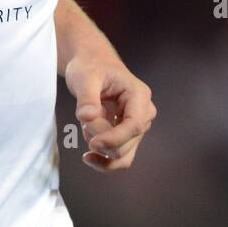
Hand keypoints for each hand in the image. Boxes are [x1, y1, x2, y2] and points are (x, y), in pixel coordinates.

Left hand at [64, 56, 155, 172]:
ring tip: (85, 124)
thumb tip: (87, 117)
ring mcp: (136, 127)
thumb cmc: (91, 68)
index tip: (92, 143)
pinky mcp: (126, 137)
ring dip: (98, 146)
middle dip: (100, 138)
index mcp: (139, 96)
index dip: (114, 138)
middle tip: (83, 118)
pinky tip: (88, 156)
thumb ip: (86, 98)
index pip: (134, 126)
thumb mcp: (84, 77)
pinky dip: (102, 160)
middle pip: (126, 144)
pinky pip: (118, 158)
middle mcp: (143, 114)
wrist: (92, 66)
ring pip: (122, 155)